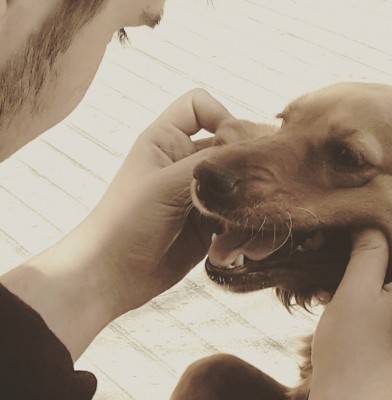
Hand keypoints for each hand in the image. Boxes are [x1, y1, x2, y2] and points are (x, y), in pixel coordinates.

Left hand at [83, 88, 231, 317]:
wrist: (113, 276)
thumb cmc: (126, 222)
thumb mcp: (165, 185)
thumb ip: (209, 163)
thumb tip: (253, 151)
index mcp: (167, 140)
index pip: (201, 106)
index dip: (222, 117)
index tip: (232, 147)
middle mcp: (187, 164)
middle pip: (233, 150)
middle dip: (246, 174)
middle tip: (252, 198)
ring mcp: (202, 196)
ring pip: (243, 189)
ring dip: (248, 212)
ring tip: (237, 237)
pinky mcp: (212, 227)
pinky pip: (241, 221)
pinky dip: (243, 236)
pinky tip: (231, 252)